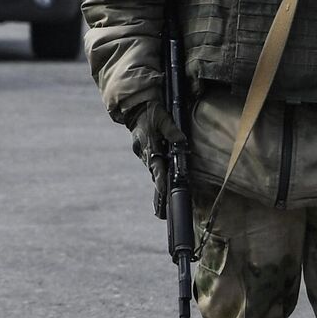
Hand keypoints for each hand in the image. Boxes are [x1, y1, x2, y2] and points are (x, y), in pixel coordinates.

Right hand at [124, 100, 185, 216]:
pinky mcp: (145, 152)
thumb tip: (181, 141)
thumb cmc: (151, 111)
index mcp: (148, 144)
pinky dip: (158, 176)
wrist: (135, 108)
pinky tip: (162, 189)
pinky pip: (153, 166)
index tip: (163, 191)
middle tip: (161, 210)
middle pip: (154, 173)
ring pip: (153, 171)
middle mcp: (144, 151)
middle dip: (159, 190)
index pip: (156, 165)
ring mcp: (143, 152)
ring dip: (158, 186)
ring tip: (162, 206)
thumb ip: (171, 130)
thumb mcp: (162, 117)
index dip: (160, 179)